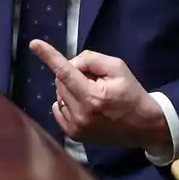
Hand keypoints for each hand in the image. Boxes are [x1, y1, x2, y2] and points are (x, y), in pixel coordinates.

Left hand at [28, 40, 169, 149]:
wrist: (144, 126)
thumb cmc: (132, 94)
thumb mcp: (118, 68)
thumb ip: (91, 60)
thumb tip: (71, 64)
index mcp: (92, 96)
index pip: (65, 71)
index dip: (49, 56)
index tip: (34, 44)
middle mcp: (80, 113)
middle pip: (60, 82)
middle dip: (73, 74)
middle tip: (93, 79)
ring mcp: (76, 127)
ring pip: (59, 95)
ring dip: (70, 89)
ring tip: (92, 94)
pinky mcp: (74, 135)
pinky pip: (58, 110)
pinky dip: (66, 102)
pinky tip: (83, 104)